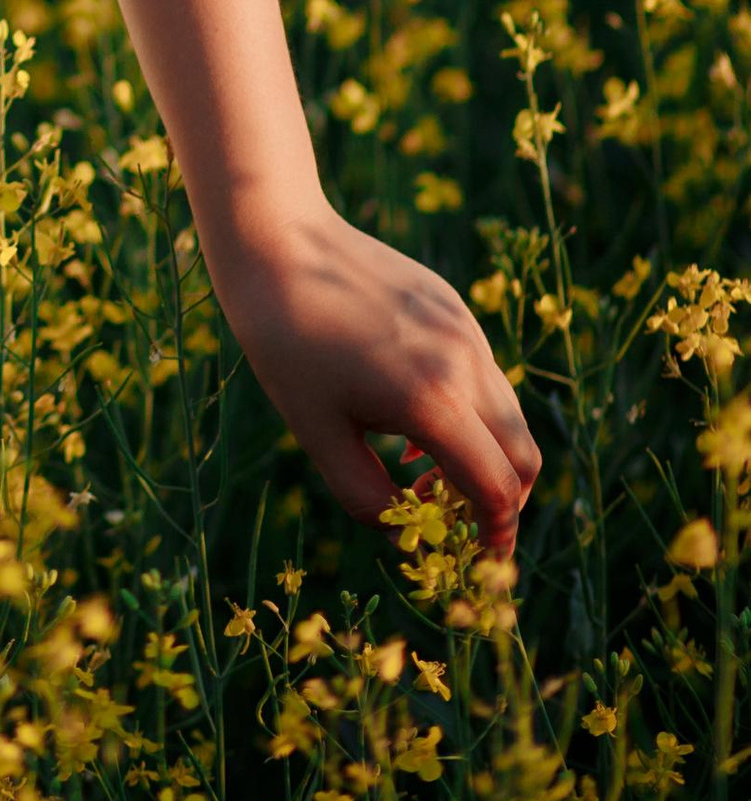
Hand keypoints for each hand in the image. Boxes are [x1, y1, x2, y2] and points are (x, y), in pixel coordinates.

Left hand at [208, 197, 540, 557]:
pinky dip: (472, 413)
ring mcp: (465, 329)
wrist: (278, 240)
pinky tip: (414, 416)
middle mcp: (464, 362)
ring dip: (485, 456)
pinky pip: (486, 376)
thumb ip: (366, 496)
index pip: (495, 489)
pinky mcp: (454, 306)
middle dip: (502, 502)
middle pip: (521, 456)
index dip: (495, 537)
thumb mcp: (316, 432)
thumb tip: (404, 528)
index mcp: (433, 399)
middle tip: (460, 523)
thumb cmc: (286, 340)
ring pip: (508, 415)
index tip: (481, 561)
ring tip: (422, 468)